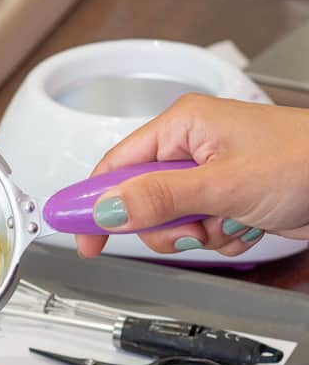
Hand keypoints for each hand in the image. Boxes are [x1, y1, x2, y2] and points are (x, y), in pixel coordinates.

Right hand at [75, 95, 308, 258]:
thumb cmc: (303, 159)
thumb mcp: (221, 183)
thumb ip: (159, 199)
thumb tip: (109, 209)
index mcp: (181, 126)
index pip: (115, 168)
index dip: (94, 204)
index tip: (79, 234)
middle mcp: (190, 149)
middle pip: (141, 204)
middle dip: (167, 227)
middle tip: (193, 226)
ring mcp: (207, 177)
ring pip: (171, 225)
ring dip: (200, 235)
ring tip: (230, 220)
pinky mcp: (224, 200)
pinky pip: (200, 233)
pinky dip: (221, 238)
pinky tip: (245, 224)